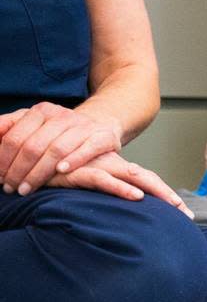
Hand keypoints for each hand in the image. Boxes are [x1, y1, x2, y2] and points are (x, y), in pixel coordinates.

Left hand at [0, 102, 122, 196]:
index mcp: (41, 111)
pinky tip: (61, 172)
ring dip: (39, 173)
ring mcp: (83, 126)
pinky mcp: (102, 137)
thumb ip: (9, 127)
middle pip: (34, 146)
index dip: (4, 159)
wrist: (100, 124)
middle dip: (18, 170)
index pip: (15, 137)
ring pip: (57, 149)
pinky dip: (74, 160)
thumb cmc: (60, 130)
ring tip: (28, 189)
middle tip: (11, 188)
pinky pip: (87, 149)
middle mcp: (62, 116)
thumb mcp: (34, 123)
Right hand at [46, 152, 193, 217]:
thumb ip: (108, 192)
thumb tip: (124, 214)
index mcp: (118, 169)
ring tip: (174, 205)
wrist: (37, 156)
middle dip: (169, 196)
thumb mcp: (90, 183)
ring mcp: (100, 167)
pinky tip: (137, 196)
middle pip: (149, 180)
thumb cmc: (65, 172)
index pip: (148, 182)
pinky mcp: (82, 172)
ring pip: (135, 178)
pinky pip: (105, 180)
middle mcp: (114, 166)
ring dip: (156, 191)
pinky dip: (121, 188)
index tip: (186, 214)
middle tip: (187, 214)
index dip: (167, 196)